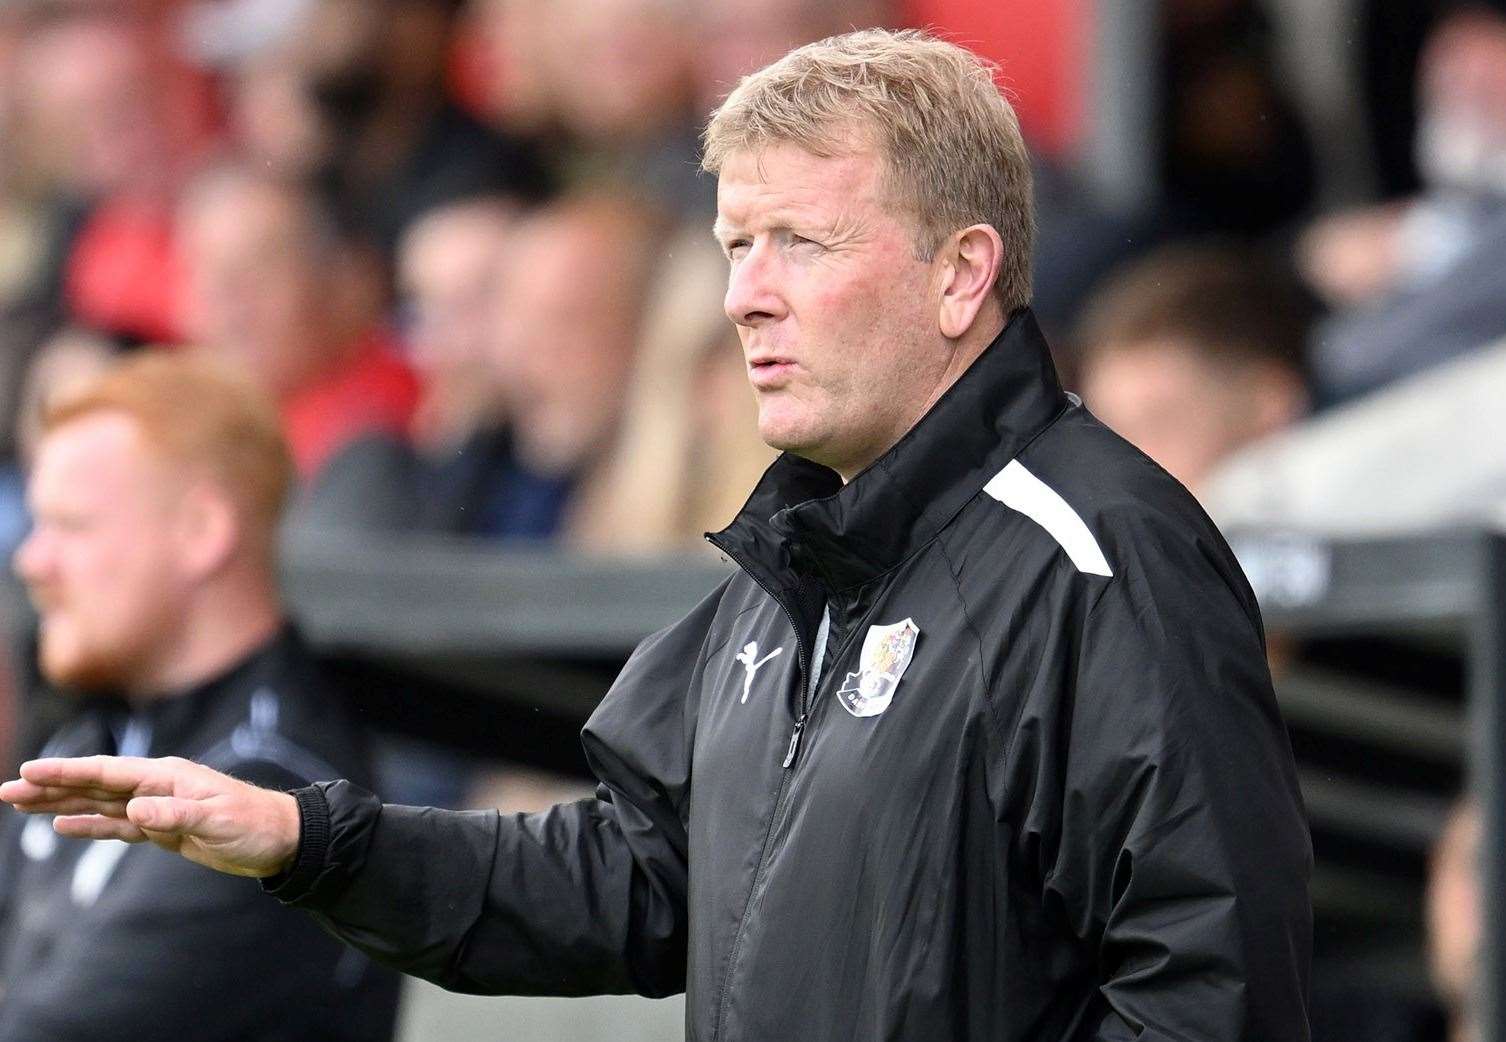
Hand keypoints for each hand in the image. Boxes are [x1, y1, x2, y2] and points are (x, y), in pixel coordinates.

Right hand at [0, 756, 300, 878]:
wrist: (281, 839)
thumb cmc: (255, 824)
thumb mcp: (217, 820)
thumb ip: (176, 814)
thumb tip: (134, 809)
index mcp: (166, 776)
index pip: (106, 772)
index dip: (66, 772)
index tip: (28, 771)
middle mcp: (156, 786)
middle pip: (92, 785)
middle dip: (48, 786)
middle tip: (5, 790)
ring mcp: (157, 806)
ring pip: (97, 803)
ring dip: (59, 802)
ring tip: (20, 803)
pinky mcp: (162, 828)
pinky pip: (116, 826)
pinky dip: (88, 825)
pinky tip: (61, 824)